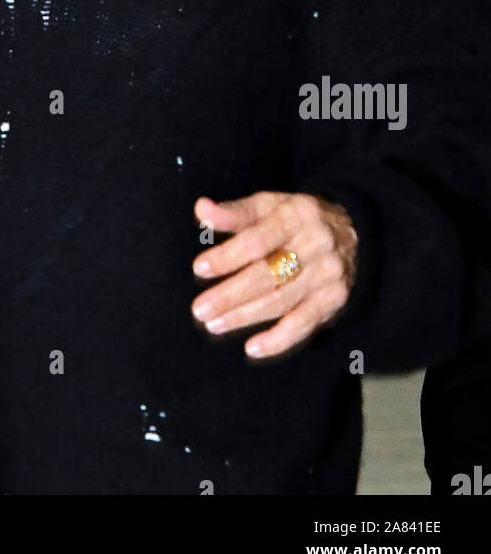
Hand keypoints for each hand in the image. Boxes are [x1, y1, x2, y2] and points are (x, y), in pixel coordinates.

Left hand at [191, 191, 357, 358]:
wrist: (354, 233)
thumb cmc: (297, 219)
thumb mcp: (269, 205)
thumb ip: (235, 212)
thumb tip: (202, 209)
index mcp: (295, 215)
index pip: (257, 240)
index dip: (228, 256)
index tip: (199, 268)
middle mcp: (315, 244)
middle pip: (268, 274)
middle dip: (230, 295)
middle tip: (200, 309)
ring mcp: (327, 274)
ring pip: (281, 301)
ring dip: (245, 316)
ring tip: (214, 324)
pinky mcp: (334, 300)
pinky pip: (304, 324)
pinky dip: (278, 340)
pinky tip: (252, 348)